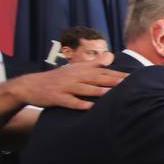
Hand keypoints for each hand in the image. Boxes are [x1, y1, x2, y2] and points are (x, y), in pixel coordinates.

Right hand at [8, 62, 127, 109]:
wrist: (30, 86)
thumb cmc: (57, 78)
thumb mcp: (75, 69)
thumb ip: (94, 64)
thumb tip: (111, 56)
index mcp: (80, 71)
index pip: (103, 72)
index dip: (118, 75)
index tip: (133, 78)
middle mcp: (74, 77)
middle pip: (97, 79)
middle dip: (113, 81)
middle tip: (129, 84)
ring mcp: (65, 87)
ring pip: (85, 89)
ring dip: (98, 91)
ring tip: (113, 93)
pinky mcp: (57, 98)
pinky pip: (70, 101)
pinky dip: (79, 104)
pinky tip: (90, 107)